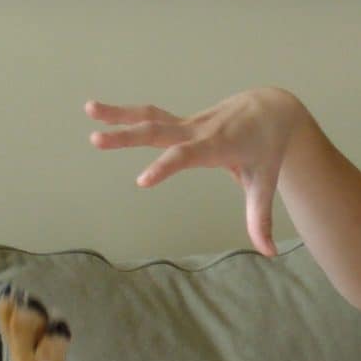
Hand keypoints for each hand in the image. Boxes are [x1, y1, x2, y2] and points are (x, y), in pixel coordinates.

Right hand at [87, 90, 309, 255]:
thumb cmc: (267, 148)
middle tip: (96, 140)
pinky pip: (152, 116)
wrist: (271, 110)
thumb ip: (261, 218)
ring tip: (88, 108)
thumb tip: (269, 252)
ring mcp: (188, 123)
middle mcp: (198, 131)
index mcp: (217, 146)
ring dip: (119, 113)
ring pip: (150, 116)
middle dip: (127, 136)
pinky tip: (100, 113)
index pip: (187, 156)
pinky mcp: (182, 122)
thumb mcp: (265, 183)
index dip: (165, 167)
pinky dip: (128, 115)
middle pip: (158, 131)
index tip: (142, 181)